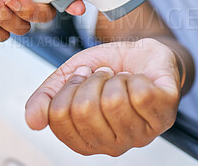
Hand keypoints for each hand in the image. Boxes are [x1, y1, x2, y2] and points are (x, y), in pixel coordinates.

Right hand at [25, 38, 181, 155]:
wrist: (142, 52)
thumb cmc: (111, 67)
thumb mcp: (71, 76)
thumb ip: (47, 97)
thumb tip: (33, 121)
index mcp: (87, 139)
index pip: (59, 118)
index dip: (68, 88)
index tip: (82, 78)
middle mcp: (113, 144)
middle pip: (84, 110)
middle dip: (92, 81)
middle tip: (104, 77)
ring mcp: (141, 133)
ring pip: (114, 101)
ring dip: (115, 79)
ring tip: (122, 79)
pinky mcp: (164, 115)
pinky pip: (141, 94)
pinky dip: (137, 77)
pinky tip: (139, 81)